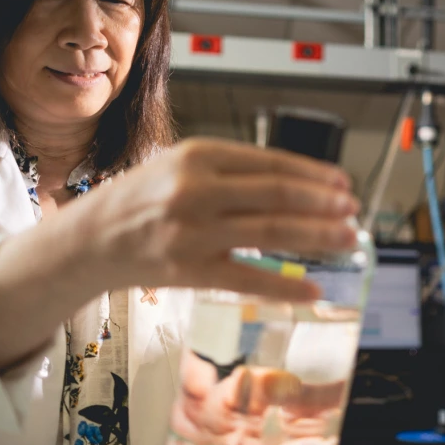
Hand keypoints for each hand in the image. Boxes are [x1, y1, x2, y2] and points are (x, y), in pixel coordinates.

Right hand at [76, 138, 359, 302]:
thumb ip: (234, 170)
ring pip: (269, 233)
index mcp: (197, 155)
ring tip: (346, 239)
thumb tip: (300, 185)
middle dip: (323, 204)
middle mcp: (195, 190)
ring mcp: (192, 232)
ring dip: (316, 237)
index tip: (342, 184)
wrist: (92, 238)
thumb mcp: (182, 166)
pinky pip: (247, 279)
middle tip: (353, 210)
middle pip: (276, 196)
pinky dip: (285, 286)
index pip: (271, 164)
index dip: (314, 175)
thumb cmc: (144, 199)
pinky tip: (313, 289)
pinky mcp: (189, 270)